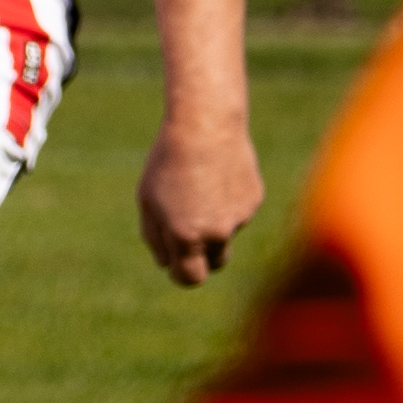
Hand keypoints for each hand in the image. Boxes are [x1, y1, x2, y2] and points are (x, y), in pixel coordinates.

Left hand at [135, 111, 262, 286]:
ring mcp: (239, 217)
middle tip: (188, 230)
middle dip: (202, 255)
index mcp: (187, 236)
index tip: (175, 264)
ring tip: (200, 185)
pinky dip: (228, 201)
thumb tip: (168, 264)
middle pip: (214, 263)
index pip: (190, 278)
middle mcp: (217, 232)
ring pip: (226, 233)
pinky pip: (238, 211)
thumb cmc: (168, 162)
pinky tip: (217, 174)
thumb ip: (156, 239)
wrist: (205, 124)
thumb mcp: (148, 201)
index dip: (181, 274)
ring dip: (214, 221)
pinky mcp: (253, 200)